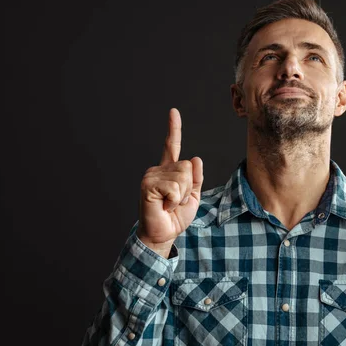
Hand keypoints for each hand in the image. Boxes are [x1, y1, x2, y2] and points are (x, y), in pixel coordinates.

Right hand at [137, 108, 203, 256]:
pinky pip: (174, 186)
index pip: (172, 146)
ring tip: (170, 204)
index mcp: (169, 170)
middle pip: (188, 166)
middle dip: (189, 187)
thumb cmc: (176, 216)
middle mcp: (158, 169)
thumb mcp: (193, 196)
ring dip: (181, 195)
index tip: (173, 112)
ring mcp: (151, 176)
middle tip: (175, 201)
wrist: (164, 234)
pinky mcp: (148, 185)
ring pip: (183, 176)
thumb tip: (196, 158)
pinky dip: (174, 199)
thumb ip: (196, 178)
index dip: (174, 128)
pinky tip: (165, 206)